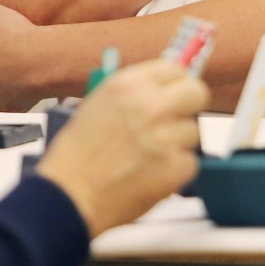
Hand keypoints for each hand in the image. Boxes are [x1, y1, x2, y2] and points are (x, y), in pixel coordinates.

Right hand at [36, 59, 208, 236]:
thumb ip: (133, 94)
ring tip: (150, 156)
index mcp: (129, 85)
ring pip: (193, 131)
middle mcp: (150, 105)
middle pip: (196, 93)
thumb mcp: (98, 105)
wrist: (68, 197)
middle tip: (176, 120)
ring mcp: (165, 136)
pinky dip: (176, 170)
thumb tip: (161, 89)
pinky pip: (190, 161)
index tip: (176, 91)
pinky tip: (152, 174)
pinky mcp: (176, 167)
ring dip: (177, 143)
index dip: (177, 82)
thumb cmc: (75, 157)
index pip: (175, 69)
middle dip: (188, 106)